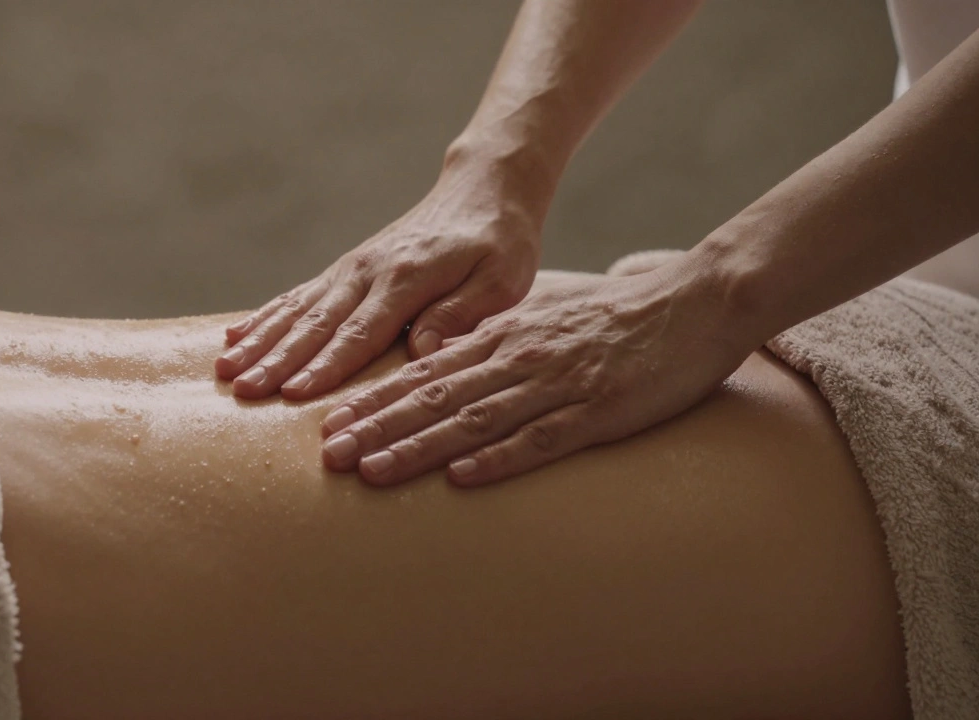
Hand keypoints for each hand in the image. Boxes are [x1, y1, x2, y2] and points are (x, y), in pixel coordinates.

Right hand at [215, 171, 540, 400]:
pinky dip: (265, 316)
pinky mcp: (345, 269)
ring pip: (297, 310)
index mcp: (407, 279)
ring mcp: (351, 269)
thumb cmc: (499, 243)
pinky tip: (234, 336)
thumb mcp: (501, 280)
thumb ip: (462, 313)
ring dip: (260, 341)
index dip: (326, 365)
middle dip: (277, 359)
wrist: (481, 190)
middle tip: (243, 389)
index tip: (294, 394)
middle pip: (316, 323)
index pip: (360, 331)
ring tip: (224, 368)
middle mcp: (369, 271)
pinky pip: (296, 295)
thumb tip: (421, 350)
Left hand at [318, 267, 756, 485]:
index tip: (328, 427)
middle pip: (434, 399)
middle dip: (376, 428)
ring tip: (372, 471)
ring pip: (473, 420)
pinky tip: (462, 478)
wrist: (694, 302)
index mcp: (502, 338)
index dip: (373, 402)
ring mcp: (557, 385)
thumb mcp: (541, 323)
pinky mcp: (598, 410)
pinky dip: (498, 458)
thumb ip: (493, 345)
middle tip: (329, 457)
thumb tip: (442, 366)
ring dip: (418, 447)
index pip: (423, 375)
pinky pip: (541, 439)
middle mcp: (518, 358)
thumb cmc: (613, 319)